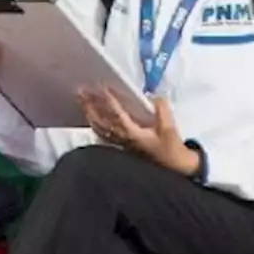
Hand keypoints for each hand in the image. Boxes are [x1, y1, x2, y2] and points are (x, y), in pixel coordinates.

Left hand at [79, 89, 199, 176]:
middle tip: (81, 91)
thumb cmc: (170, 148)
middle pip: (101, 121)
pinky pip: (102, 134)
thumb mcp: (170, 127)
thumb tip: (152, 96)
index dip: (109, 101)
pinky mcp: (120, 145)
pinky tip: (90, 117)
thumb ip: (161, 109)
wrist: (173, 166)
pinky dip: (94, 124)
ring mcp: (120, 143)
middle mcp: (122, 139)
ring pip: (99, 128)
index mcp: (133, 133)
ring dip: (89, 113)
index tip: (101, 87)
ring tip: (81, 100)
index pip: (117, 114)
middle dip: (90, 105)